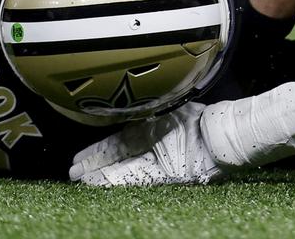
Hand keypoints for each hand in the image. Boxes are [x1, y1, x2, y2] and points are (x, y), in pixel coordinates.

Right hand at [70, 103, 220, 185]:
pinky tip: (99, 182)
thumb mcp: (166, 112)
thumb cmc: (198, 118)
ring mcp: (158, 162)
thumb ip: (144, 116)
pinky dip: (117, 180)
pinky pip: (137, 178)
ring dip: (101, 175)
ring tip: (80, 179)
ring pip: (123, 170)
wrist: (221, 134)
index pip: (119, 142)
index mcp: (151, 130)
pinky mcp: (167, 175)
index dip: (99, 151)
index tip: (79, 158)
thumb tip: (121, 113)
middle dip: (95, 165)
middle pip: (117, 157)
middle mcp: (151, 147)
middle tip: (73, 172)